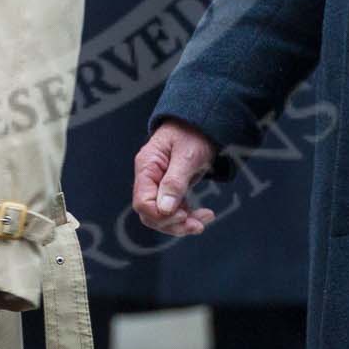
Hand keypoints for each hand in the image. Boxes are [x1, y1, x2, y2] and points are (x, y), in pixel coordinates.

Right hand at [131, 119, 217, 234]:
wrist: (201, 123)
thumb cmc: (192, 133)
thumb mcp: (186, 156)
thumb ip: (174, 182)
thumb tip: (165, 209)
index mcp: (147, 167)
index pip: (142, 202)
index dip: (160, 215)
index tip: (182, 216)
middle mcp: (149, 178)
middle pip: (150, 213)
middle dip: (173, 224)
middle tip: (197, 224)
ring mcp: (159, 184)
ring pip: (163, 216)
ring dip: (183, 223)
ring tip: (205, 219)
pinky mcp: (171, 189)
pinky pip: (175, 210)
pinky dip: (189, 217)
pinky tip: (205, 214)